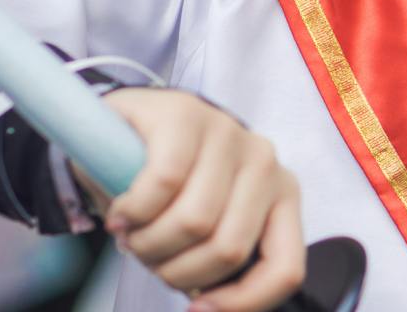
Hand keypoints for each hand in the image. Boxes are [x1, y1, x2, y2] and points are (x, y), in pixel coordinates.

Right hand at [82, 88, 304, 311]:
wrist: (121, 131)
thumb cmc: (168, 191)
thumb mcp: (205, 233)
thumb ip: (220, 266)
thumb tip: (207, 309)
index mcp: (281, 195)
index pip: (285, 268)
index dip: (241, 304)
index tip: (197, 309)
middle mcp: (264, 160)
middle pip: (229, 250)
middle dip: (176, 271)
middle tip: (149, 256)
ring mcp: (227, 132)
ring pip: (195, 221)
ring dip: (148, 244)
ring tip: (132, 234)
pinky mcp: (185, 115)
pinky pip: (164, 183)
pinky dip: (133, 211)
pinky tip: (121, 212)